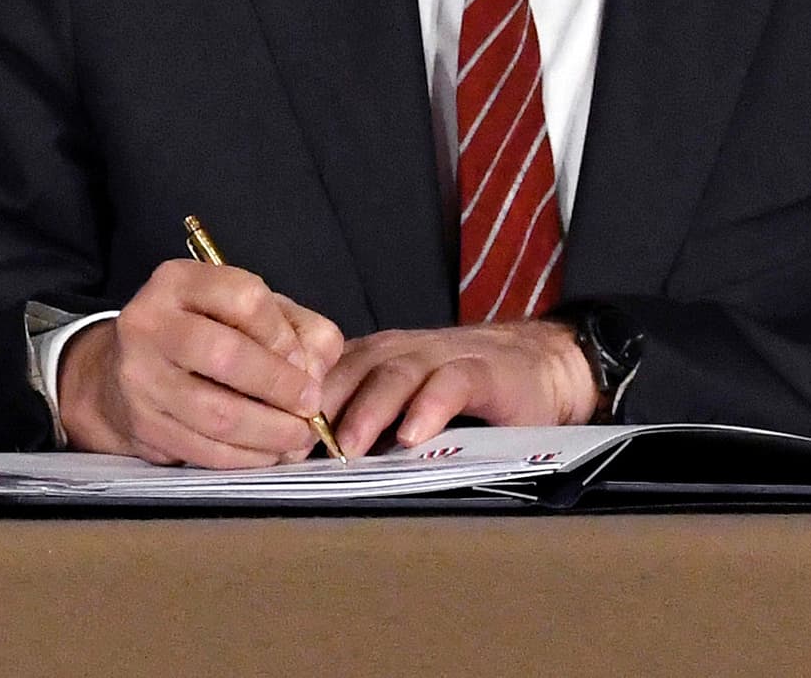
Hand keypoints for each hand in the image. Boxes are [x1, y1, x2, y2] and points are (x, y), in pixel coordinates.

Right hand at [55, 259, 343, 465]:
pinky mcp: (143, 424)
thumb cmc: (203, 336)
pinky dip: (247, 458)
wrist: (123, 372)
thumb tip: (315, 369)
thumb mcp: (248, 313)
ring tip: (296, 435)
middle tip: (310, 407)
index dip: (284, 335)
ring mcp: (139, 376)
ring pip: (217, 413)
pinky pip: (205, 450)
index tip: (303, 363)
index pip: (244, 298)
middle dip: (280, 387)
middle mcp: (149, 322)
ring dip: (270, 431)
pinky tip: (266, 452)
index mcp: (178, 281)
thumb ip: (297, 329)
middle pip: (226, 355)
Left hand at [321, 320, 596, 456]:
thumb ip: (363, 417)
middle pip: (347, 372)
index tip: (271, 441)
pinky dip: (429, 409)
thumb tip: (304, 459)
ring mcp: (440, 357)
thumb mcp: (404, 402)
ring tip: (348, 448)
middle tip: (297, 449)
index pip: (321, 373)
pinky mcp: (482, 371)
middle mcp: (398, 351)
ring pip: (393, 376)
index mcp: (371, 358)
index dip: (294, 404)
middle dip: (319, 410)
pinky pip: (450, 384)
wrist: (538, 365)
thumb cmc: (460, 393)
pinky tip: (414, 437)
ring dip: (367, 412)